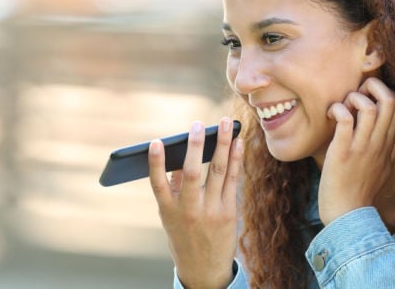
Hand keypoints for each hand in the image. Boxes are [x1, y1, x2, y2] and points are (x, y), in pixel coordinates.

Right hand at [148, 117, 243, 288]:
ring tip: (227, 123)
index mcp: (168, 211)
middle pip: (191, 173)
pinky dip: (235, 159)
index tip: (156, 142)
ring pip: (216, 171)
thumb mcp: (170, 218)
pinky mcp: (229, 212)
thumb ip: (172, 189)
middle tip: (198, 124)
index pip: (158, 183)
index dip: (156, 162)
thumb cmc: (184, 237)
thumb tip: (179, 158)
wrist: (204, 271)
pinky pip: (232, 180)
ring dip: (223, 144)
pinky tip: (238, 143)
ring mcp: (210, 211)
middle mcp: (189, 210)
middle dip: (195, 146)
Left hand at [318, 77, 394, 225]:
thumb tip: (382, 128)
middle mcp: (379, 143)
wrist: (348, 215)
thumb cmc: (358, 189)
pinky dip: (338, 110)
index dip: (383, 91)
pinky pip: (345, 119)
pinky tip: (330, 116)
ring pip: (369, 106)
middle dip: (372, 85)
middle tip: (355, 94)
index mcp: (388, 143)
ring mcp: (362, 147)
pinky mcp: (343, 152)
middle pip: (391, 99)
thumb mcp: (380, 165)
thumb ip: (384, 146)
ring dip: (353, 97)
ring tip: (341, 107)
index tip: (365, 98)